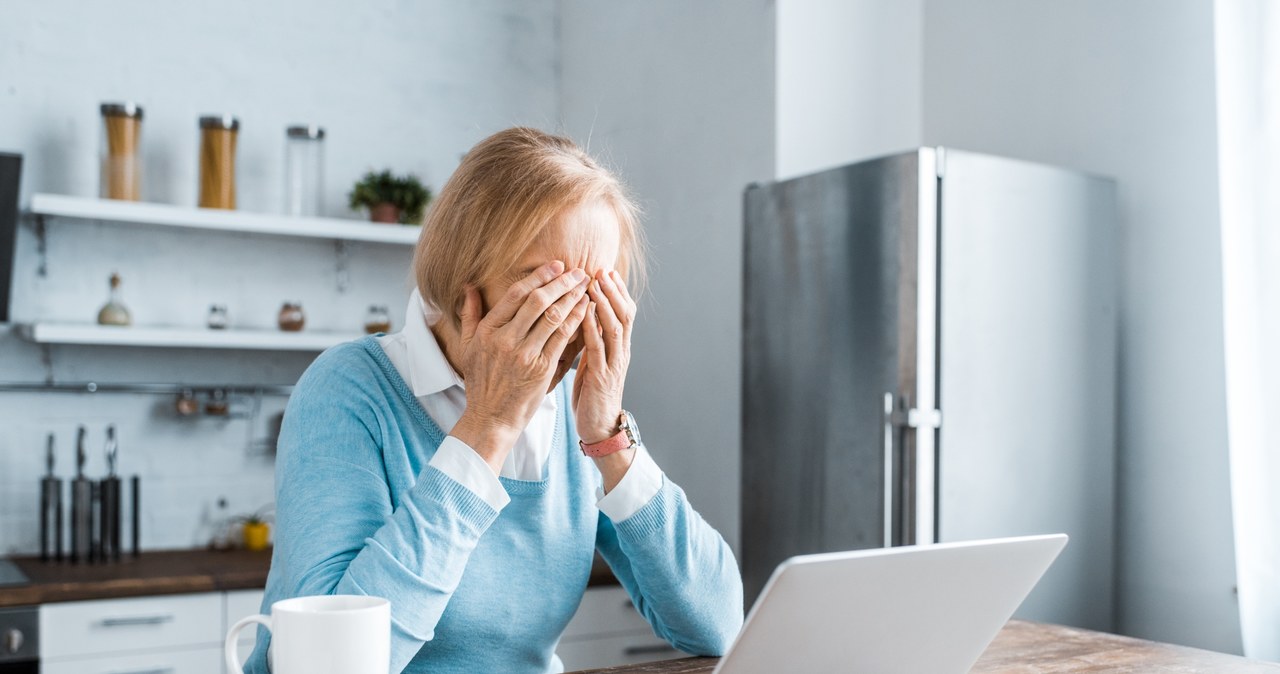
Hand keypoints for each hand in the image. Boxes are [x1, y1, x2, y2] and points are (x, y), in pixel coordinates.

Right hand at [451, 261, 590, 472]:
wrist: (491, 417)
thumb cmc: (481, 381)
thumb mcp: (468, 346)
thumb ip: (470, 314)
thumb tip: (469, 286)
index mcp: (488, 330)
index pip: (516, 294)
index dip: (539, 277)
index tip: (556, 265)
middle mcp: (505, 340)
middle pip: (538, 302)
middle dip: (562, 283)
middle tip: (579, 271)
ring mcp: (524, 355)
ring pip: (553, 317)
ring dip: (573, 298)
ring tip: (585, 287)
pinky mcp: (541, 369)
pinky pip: (562, 339)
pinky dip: (576, 321)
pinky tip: (586, 310)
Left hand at [574, 269, 636, 450]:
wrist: (599, 428)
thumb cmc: (592, 394)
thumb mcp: (594, 361)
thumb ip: (593, 340)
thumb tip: (585, 315)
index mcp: (619, 348)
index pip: (624, 312)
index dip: (617, 291)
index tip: (606, 270)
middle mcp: (621, 352)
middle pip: (624, 314)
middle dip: (613, 291)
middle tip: (602, 269)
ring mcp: (613, 364)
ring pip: (614, 327)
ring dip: (604, 304)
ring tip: (593, 284)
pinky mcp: (600, 377)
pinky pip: (597, 348)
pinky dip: (591, 328)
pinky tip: (583, 314)